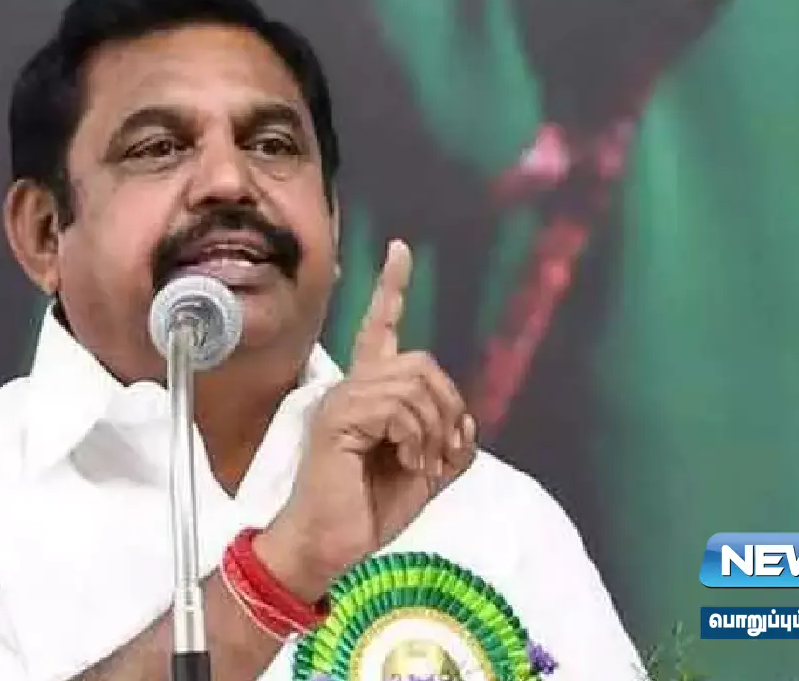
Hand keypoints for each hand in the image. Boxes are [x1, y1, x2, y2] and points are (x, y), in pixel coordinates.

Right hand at [257, 240, 477, 600]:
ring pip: (412, 384)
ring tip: (420, 464)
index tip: (400, 251)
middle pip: (419, 361)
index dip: (391, 289)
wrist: (330, 548)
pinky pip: (395, 407)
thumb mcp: (425, 475)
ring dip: (432, 429)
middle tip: (444, 451)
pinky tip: (405, 463)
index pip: (379, 329)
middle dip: (447, 404)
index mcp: (368, 396)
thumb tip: (468, 423)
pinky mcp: (337, 420)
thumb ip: (449, 444)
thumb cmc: (367, 512)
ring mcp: (341, 402)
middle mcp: (350, 389)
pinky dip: (415, 437)